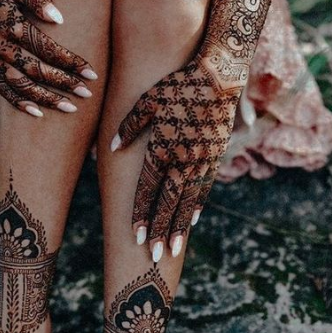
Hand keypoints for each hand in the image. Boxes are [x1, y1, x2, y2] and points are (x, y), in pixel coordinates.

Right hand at [0, 0, 97, 115]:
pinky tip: (39, 113)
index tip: (91, 73)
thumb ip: (36, 0)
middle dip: (64, 83)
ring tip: (71, 109)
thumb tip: (60, 20)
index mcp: (11, 25)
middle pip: (37, 70)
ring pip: (22, 85)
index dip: (70, 61)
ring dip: (47, 99)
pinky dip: (20, 104)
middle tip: (87, 93)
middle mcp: (0, 46)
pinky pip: (3, 91)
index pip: (47, 48)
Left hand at [111, 59, 240, 259]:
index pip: (148, 189)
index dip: (141, 214)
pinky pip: (203, 188)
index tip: (135, 237)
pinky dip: (196, 206)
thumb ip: (129, 126)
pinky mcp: (214, 158)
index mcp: (162, 148)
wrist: (219, 76)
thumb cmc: (178, 85)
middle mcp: (182, 160)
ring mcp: (200, 161)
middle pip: (167, 203)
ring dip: (178, 227)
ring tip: (172, 249)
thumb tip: (112, 148)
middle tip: (153, 255)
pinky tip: (190, 222)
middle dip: (159, 231)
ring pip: (187, 202)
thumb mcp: (148, 101)